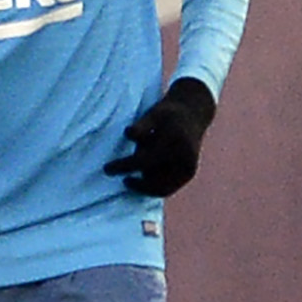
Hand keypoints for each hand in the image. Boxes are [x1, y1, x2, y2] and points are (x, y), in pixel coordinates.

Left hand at [104, 77, 215, 196]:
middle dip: (135, 183)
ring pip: (162, 188)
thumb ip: (142, 125)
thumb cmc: (168, 113)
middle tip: (122, 181)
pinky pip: (169, 188)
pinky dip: (155, 188)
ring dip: (145, 188)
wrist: (193, 113)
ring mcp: (189, 167)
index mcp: (174, 141)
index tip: (107, 169)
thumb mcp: (155, 113)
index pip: (143, 160)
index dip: (124, 166)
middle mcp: (184, 156)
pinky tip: (142, 183)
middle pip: (153, 179)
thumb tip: (128, 134)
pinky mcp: (189, 172)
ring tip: (132, 181)